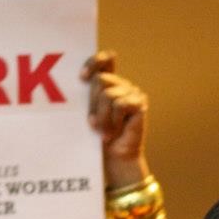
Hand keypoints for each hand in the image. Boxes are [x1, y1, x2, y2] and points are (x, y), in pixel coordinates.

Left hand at [83, 52, 149, 186]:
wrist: (112, 159)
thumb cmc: (94, 137)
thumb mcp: (84, 114)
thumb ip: (84, 96)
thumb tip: (79, 81)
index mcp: (105, 83)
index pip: (104, 60)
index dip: (94, 62)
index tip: (81, 78)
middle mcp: (119, 84)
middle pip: (100, 80)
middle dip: (92, 104)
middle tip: (92, 124)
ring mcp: (131, 92)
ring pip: (108, 94)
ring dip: (101, 117)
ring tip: (102, 131)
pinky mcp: (139, 103)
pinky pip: (120, 104)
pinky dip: (113, 120)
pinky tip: (113, 132)